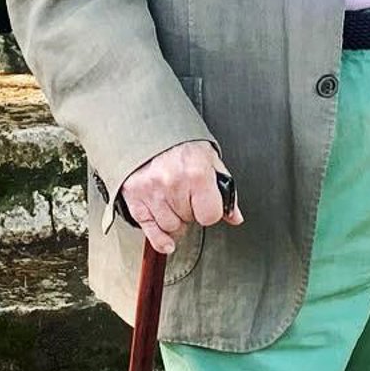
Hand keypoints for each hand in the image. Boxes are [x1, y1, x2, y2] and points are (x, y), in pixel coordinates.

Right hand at [118, 141, 242, 256]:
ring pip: (171, 227)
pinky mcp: (134, 197)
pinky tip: (167, 242)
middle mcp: (173, 183)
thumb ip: (224, 190)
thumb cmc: (180, 143)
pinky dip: (160, 239)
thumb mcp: (210, 160)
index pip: (210, 216)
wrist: (147, 128)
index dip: (210, 211)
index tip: (206, 203)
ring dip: (175, 219)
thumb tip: (235, 217)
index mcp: (196, 173)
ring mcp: (151, 191)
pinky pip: (150, 231)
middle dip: (190, 212)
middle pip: (189, 221)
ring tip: (173, 201)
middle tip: (186, 194)